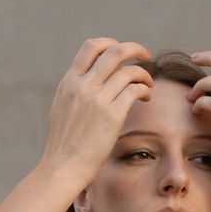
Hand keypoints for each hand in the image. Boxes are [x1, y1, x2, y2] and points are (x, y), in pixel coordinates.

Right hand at [41, 37, 152, 186]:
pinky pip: (136, 90)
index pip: (91, 47)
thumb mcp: (62, 109)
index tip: (122, 53)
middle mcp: (82, 86)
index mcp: (69, 82)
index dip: (111, 44)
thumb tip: (87, 82)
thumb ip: (75, 92)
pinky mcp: (112, 115)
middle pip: (114, 51)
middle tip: (146, 56)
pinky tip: (146, 98)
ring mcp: (97, 99)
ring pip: (129, 70)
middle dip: (135, 49)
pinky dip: (145, 89)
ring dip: (144, 74)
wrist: (63, 167)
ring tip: (148, 84)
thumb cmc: (63, 145)